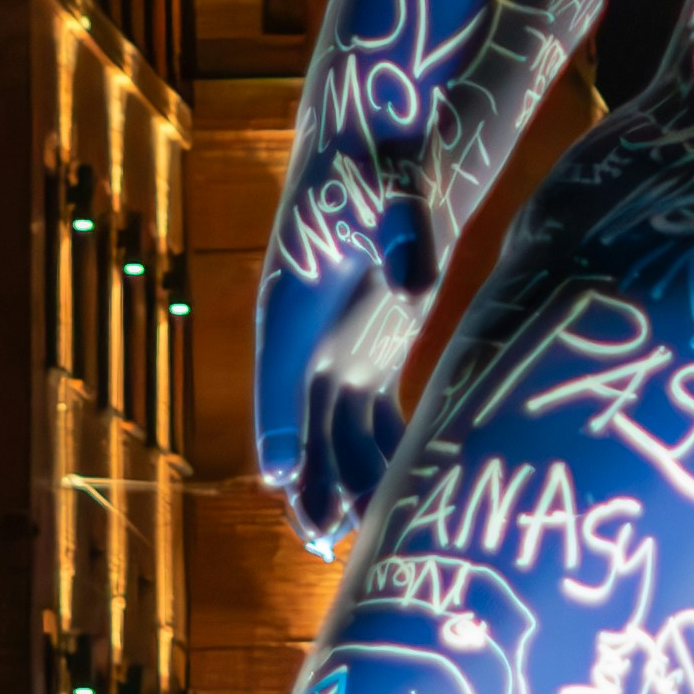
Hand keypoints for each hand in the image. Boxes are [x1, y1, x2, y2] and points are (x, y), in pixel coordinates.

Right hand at [256, 175, 440, 558]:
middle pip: (299, 422)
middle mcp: (303, 337)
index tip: (281, 480)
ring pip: (331, 435)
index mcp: (290, 302)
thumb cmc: (374, 170)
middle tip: (321, 540)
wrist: (377, 152)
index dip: (279, 427)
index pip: (279, 372)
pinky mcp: (368, 357)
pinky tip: (396, 499)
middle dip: (308, 482)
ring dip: (343, 484)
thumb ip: (399, 233)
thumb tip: (414, 281)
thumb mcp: (387, 192)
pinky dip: (377, 459)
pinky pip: (365, 422)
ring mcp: (334, 351)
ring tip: (357, 542)